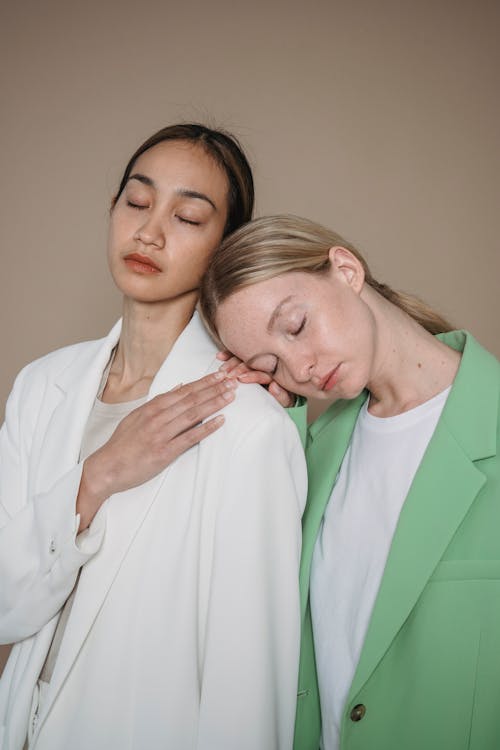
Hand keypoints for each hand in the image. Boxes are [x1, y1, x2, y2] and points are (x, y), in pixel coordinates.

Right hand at [77, 372, 236, 529]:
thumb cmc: (122, 444)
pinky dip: (206, 428)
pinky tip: (220, 421)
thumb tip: (179, 387)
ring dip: (214, 403)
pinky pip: (190, 438)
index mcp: (151, 408)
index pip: (183, 391)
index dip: (203, 382)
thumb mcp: (137, 416)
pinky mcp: (165, 452)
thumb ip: (158, 402)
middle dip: (213, 389)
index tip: (219, 376)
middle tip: (232, 381)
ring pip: (193, 414)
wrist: (106, 467)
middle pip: (191, 399)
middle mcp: (157, 418)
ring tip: (230, 396)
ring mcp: (161, 434)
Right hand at [216, 351, 294, 408]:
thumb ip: (283, 396)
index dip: (252, 375)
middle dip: (238, 367)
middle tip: (228, 375)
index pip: (263, 370)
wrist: (292, 382)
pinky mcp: (249, 357)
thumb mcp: (288, 399)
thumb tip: (273, 387)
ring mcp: (258, 358)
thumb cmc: (287, 393)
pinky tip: (220, 356)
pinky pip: (237, 352)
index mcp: (276, 370)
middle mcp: (266, 361)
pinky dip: (228, 354)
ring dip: (231, 362)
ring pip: (242, 357)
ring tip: (222, 369)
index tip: (241, 379)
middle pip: (250, 362)